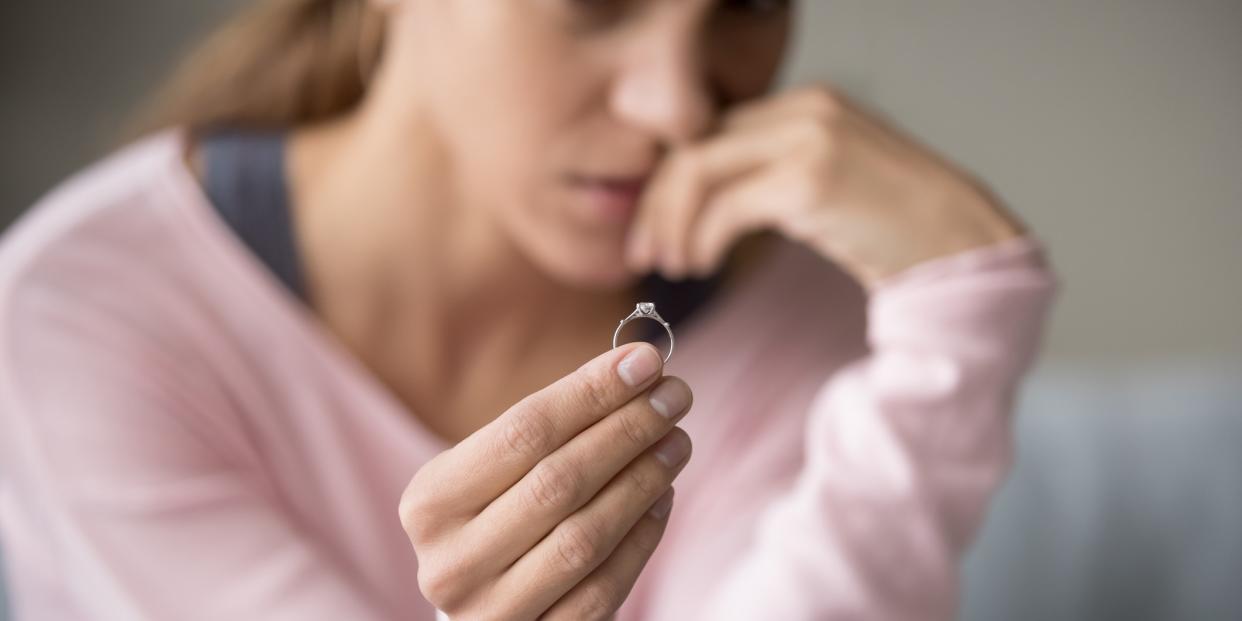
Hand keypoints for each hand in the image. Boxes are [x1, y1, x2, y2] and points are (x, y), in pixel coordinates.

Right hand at [399, 342, 692, 619]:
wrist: (479, 604)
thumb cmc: (496, 515)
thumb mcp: (497, 469)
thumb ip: (554, 425)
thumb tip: (638, 367)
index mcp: (431, 500)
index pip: (524, 431)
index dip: (591, 392)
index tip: (645, 361)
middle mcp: (450, 560)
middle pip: (557, 482)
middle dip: (626, 431)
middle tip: (674, 396)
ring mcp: (489, 611)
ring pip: (584, 538)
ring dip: (642, 481)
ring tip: (676, 442)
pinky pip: (603, 589)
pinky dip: (642, 538)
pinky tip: (663, 498)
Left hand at [624, 83, 1027, 288]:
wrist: (961, 245)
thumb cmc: (895, 229)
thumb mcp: (828, 183)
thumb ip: (773, 173)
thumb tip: (704, 203)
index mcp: (805, 104)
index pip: (710, 131)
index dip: (669, 179)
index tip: (654, 227)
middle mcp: (804, 109)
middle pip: (694, 145)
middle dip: (657, 203)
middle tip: (645, 253)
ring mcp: (808, 139)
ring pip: (698, 170)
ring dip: (672, 224)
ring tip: (673, 267)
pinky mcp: (810, 180)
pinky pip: (725, 207)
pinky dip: (700, 240)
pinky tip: (701, 266)